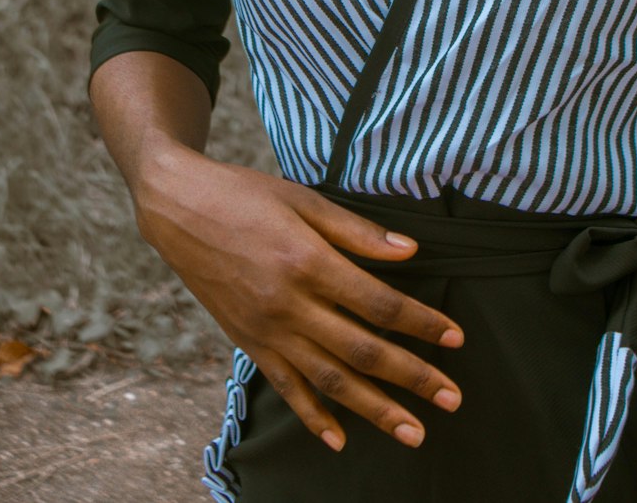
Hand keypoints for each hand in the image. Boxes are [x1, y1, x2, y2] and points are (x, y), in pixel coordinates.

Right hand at [134, 144, 463, 450]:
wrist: (180, 210)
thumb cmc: (246, 196)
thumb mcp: (304, 199)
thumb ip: (358, 231)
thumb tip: (410, 251)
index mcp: (308, 262)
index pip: (379, 303)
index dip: (421, 323)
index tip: (456, 339)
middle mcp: (289, 305)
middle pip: (363, 351)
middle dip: (412, 377)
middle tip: (452, 399)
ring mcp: (267, 330)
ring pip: (330, 381)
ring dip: (375, 410)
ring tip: (413, 432)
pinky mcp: (249, 343)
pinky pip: (286, 388)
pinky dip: (314, 417)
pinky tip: (340, 440)